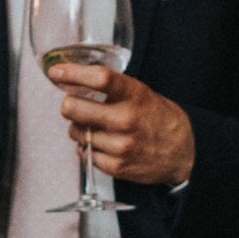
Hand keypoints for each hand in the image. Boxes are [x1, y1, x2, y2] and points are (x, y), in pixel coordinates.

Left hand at [49, 63, 195, 186]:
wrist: (182, 153)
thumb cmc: (157, 119)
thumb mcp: (141, 93)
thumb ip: (112, 88)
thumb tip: (74, 81)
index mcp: (134, 95)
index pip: (99, 78)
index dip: (72, 73)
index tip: (56, 72)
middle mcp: (126, 120)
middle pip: (74, 108)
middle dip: (68, 105)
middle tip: (72, 104)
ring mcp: (120, 145)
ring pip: (76, 132)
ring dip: (79, 128)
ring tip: (95, 126)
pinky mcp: (116, 166)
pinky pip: (85, 153)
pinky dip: (88, 147)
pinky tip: (102, 143)